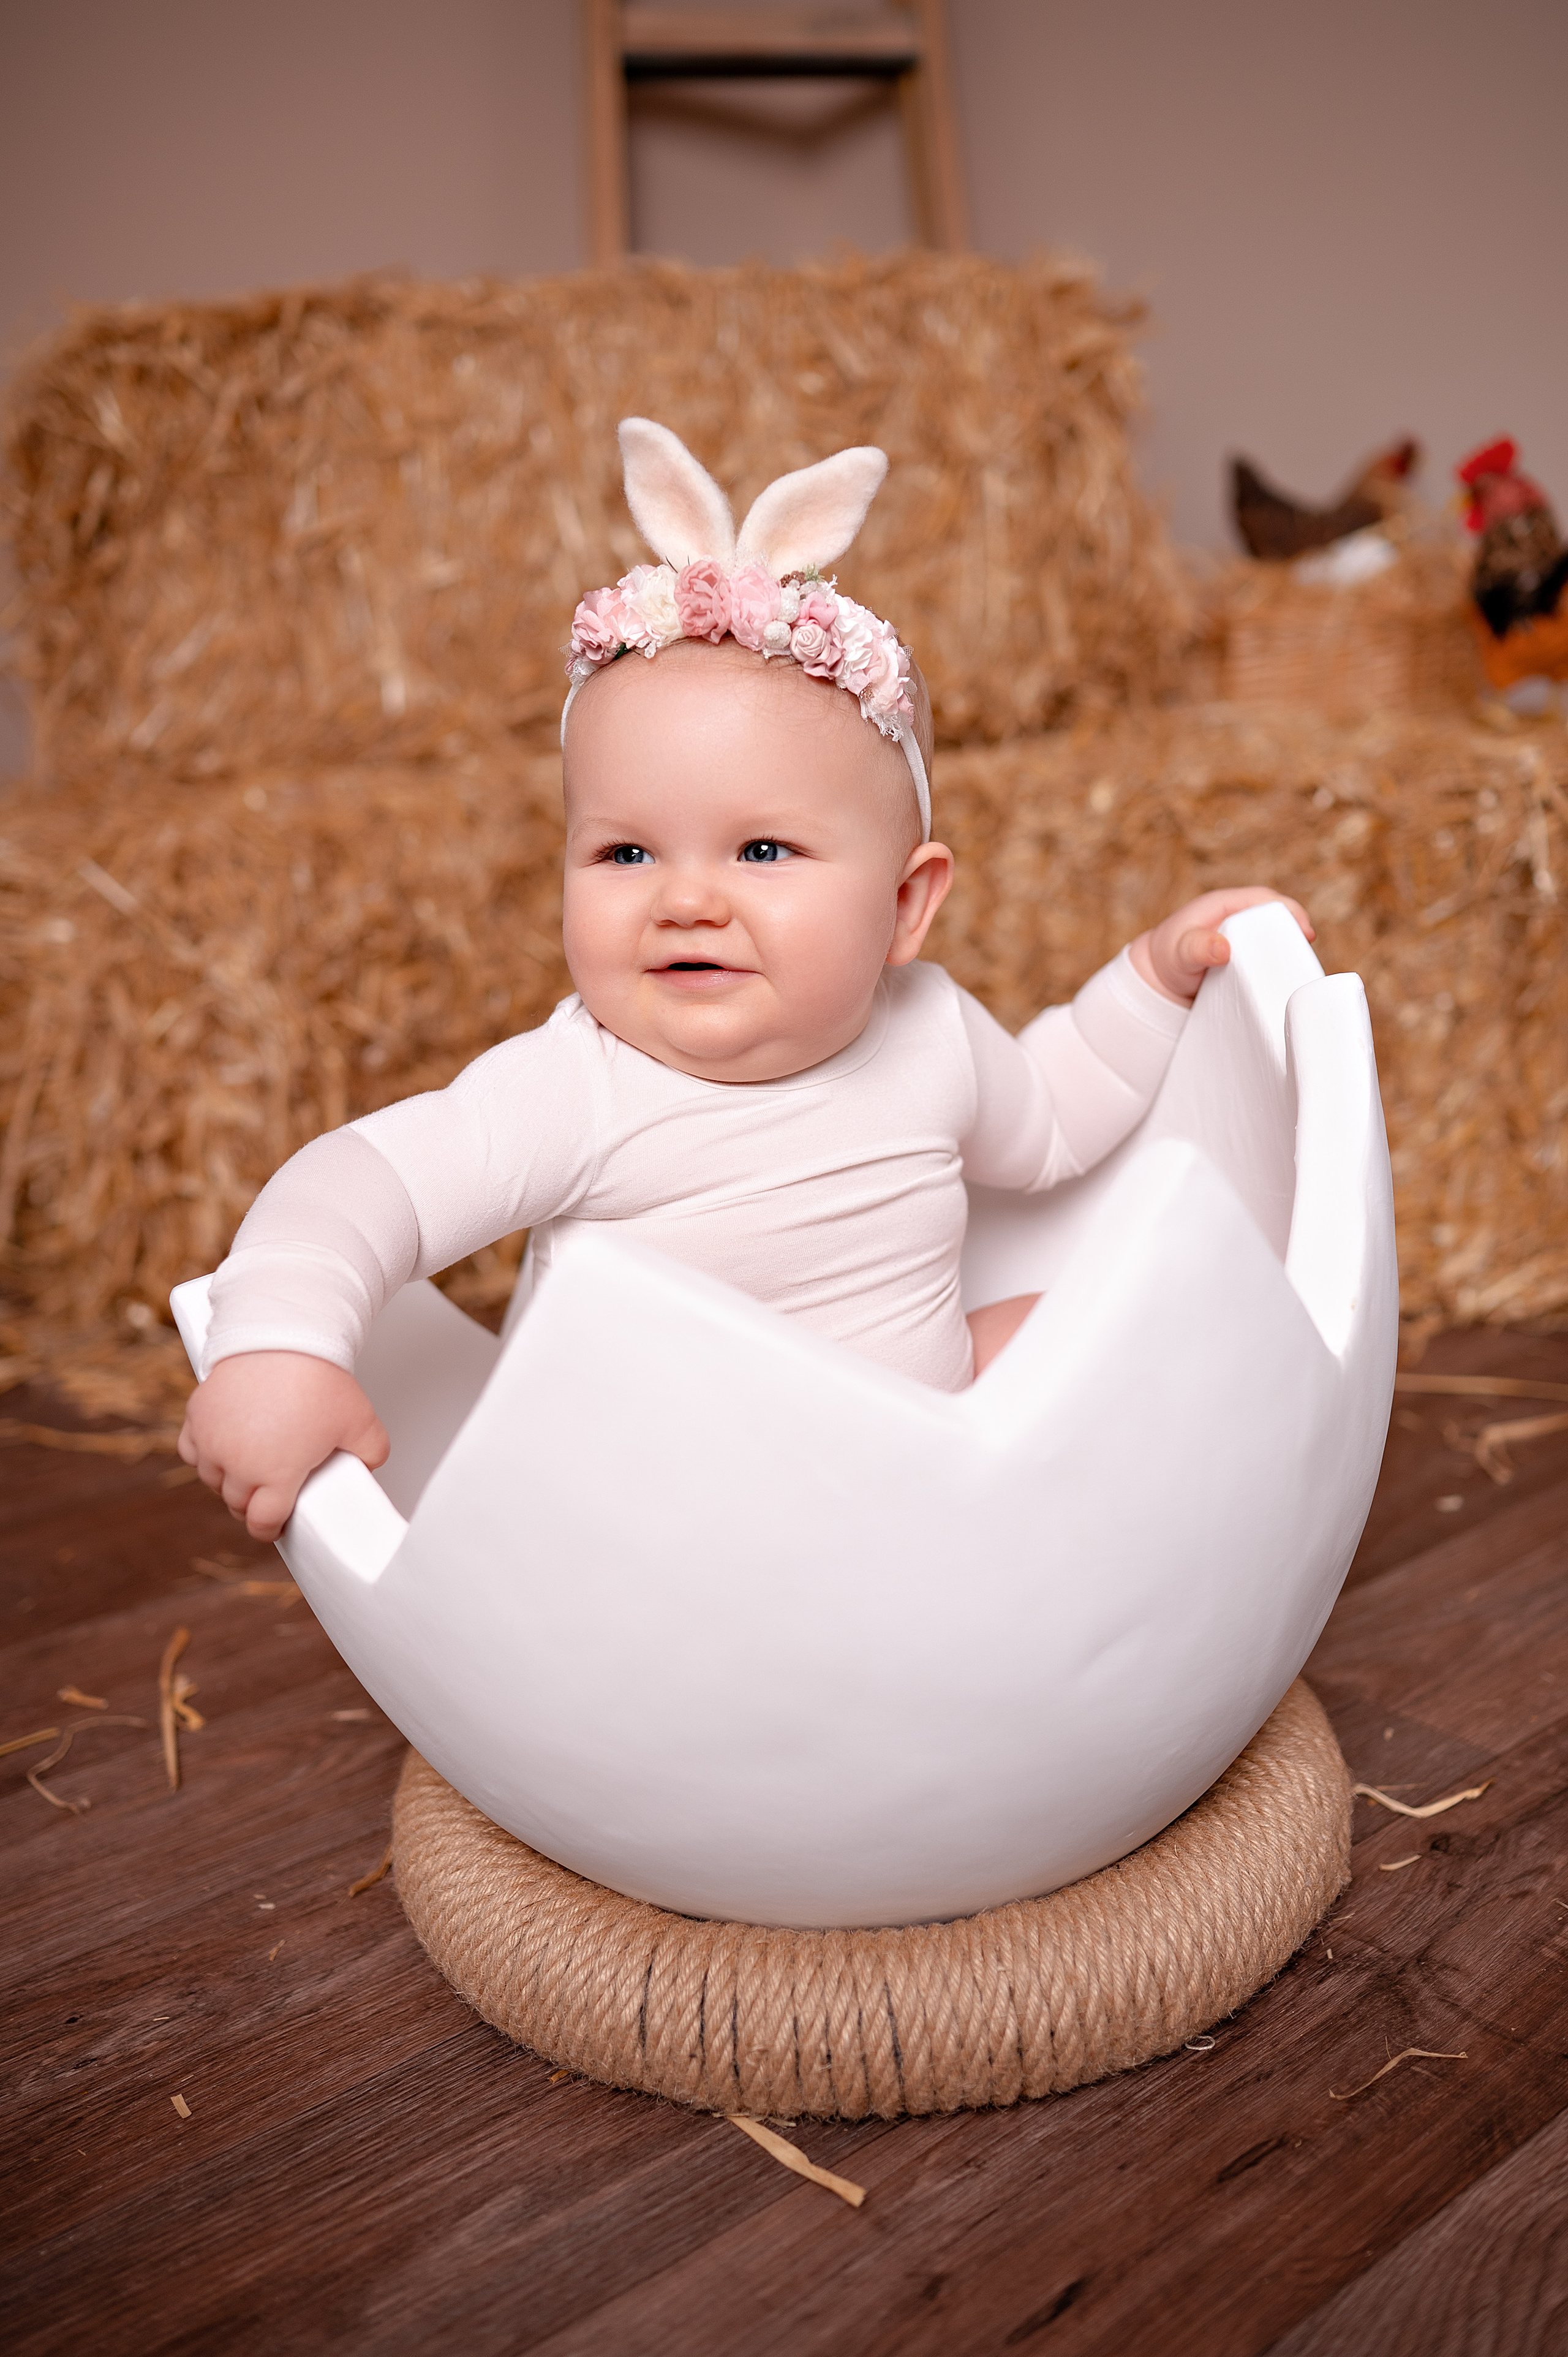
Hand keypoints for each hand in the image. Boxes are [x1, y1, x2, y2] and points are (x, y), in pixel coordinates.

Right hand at [177, 1351, 389, 1541]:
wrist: (283, 1335)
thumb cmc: (318, 1378)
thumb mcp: (360, 1421)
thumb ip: (371, 1452)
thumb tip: (369, 1466)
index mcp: (276, 1474)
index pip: (263, 1523)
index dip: (271, 1528)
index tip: (275, 1524)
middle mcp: (238, 1463)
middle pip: (237, 1503)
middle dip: (252, 1503)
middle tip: (268, 1493)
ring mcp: (213, 1440)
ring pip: (213, 1478)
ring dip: (228, 1479)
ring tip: (248, 1469)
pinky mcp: (198, 1416)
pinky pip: (192, 1450)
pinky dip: (204, 1453)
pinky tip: (221, 1447)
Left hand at [1130, 887, 1314, 1004]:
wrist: (1158, 981)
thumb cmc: (1168, 959)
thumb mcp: (1179, 952)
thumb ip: (1197, 948)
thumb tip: (1224, 948)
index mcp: (1225, 905)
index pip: (1265, 899)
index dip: (1289, 911)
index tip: (1305, 932)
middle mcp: (1238, 919)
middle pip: (1277, 919)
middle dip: (1296, 933)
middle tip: (1308, 958)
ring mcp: (1244, 940)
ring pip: (1275, 940)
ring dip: (1290, 952)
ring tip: (1303, 972)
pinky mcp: (1246, 960)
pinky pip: (1268, 959)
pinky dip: (1279, 967)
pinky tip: (1287, 983)